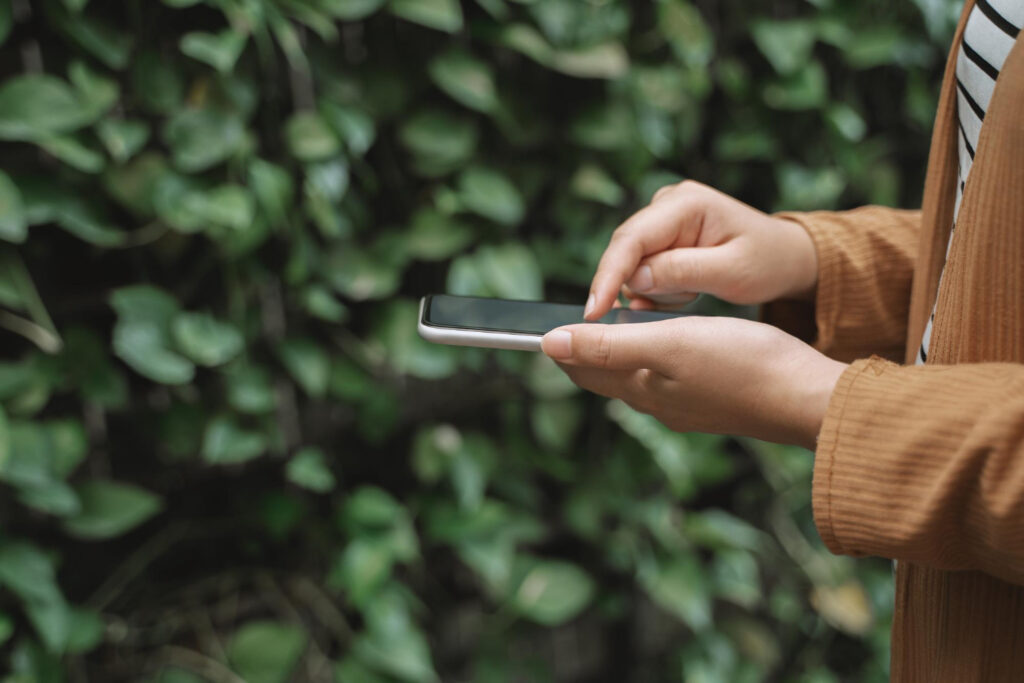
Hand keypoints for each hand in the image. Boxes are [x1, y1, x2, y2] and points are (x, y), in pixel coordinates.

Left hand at [541, 317, 846, 448]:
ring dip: (618, 352)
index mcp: (641, 389)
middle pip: (605, 375)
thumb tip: (549, 344)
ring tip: (613, 325)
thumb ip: (608, 345)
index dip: (560, 346)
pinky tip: (667, 342)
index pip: (582, 368)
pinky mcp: (713, 400)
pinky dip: (653, 357)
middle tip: (571, 321)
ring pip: (637, 376)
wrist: (808, 398)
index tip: (541, 324)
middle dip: (584, 350)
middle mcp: (658, 403)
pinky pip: (668, 378)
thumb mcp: (669, 344)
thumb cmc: (743, 363)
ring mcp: (687, 405)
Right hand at [584, 180, 817, 319]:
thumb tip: (632, 280)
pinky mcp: (660, 237)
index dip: (608, 276)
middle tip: (679, 303)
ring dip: (657, 290)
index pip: (631, 239)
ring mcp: (661, 219)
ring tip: (695, 293)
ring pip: (632, 266)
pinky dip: (660, 289)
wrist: (784, 256)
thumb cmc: (766, 262)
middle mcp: (667, 203)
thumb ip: (681, 272)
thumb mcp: (732, 272)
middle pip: (625, 252)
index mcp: (686, 203)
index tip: (593, 313)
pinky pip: (642, 271)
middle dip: (641, 287)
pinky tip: (687, 292)